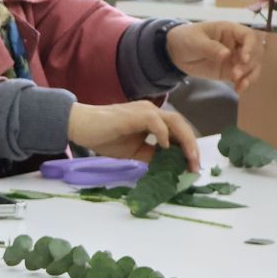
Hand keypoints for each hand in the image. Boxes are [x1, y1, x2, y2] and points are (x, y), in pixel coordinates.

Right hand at [66, 101, 199, 170]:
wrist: (81, 126)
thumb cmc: (103, 136)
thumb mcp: (134, 151)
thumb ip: (152, 155)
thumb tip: (170, 166)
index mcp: (152, 119)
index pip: (177, 131)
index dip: (187, 148)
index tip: (192, 167)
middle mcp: (152, 111)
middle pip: (181, 125)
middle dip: (192, 146)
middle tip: (195, 166)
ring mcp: (145, 110)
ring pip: (175, 122)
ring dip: (185, 141)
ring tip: (188, 159)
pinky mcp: (137, 114)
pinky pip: (157, 122)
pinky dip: (164, 135)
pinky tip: (164, 148)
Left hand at [167, 21, 261, 90]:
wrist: (175, 53)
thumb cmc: (185, 39)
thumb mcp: (195, 41)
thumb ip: (210, 48)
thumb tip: (226, 55)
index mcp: (230, 31)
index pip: (249, 36)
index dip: (251, 47)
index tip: (244, 58)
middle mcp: (237, 44)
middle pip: (255, 53)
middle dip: (249, 64)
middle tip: (235, 74)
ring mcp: (235, 58)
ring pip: (252, 66)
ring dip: (249, 75)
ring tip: (239, 84)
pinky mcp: (231, 71)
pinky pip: (243, 77)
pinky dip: (244, 83)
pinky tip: (239, 89)